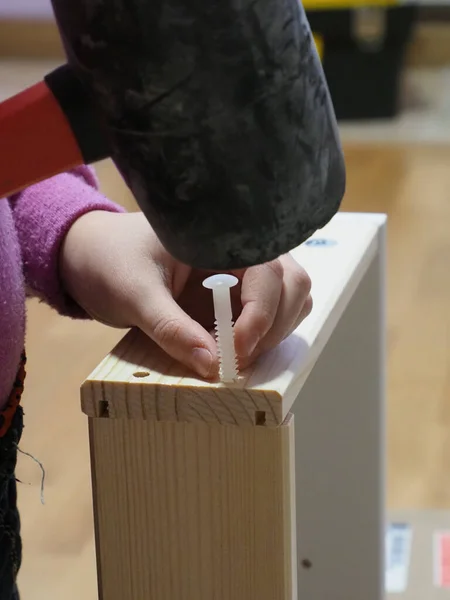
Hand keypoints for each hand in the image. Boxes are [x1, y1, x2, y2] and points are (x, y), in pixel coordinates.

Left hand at [60, 211, 311, 378]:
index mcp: (223, 234)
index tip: (235, 351)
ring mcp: (244, 272)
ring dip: (275, 332)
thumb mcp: (134, 293)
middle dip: (273, 326)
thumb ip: (171, 327)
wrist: (92, 257)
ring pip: (291, 299)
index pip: (268, 271)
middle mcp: (244, 250)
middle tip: (237, 359)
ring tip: (236, 355)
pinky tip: (236, 349)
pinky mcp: (238, 294)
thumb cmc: (110, 260)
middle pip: (293, 284)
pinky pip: (272, 314)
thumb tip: (213, 366)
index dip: (261, 314)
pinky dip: (265, 336)